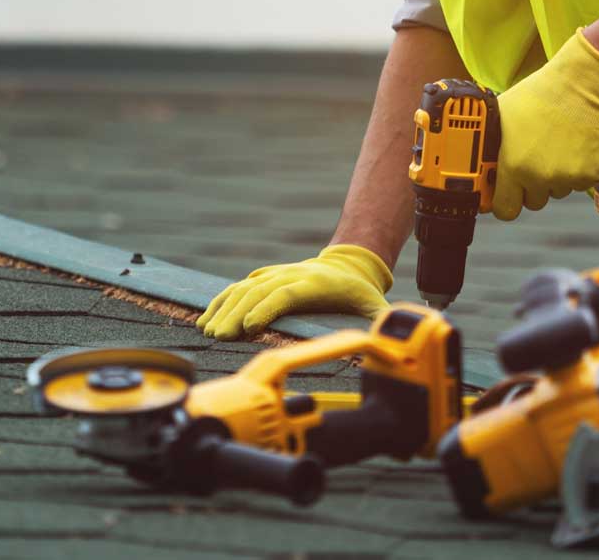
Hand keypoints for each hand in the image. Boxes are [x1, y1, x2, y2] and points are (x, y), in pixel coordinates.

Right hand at [195, 244, 391, 339]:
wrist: (348, 262)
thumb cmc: (358, 290)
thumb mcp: (373, 303)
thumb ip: (381, 319)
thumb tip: (391, 334)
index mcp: (315, 283)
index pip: (286, 294)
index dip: (267, 308)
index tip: (249, 327)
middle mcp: (291, 275)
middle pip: (258, 293)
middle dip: (236, 315)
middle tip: (220, 336)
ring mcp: (275, 275)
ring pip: (243, 289)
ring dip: (224, 309)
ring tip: (208, 330)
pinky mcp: (265, 278)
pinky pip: (238, 287)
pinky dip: (221, 300)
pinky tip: (207, 316)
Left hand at [494, 29, 598, 219]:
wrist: (583, 85)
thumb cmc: (541, 95)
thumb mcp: (502, 116)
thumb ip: (492, 145)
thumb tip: (482, 162)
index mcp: (514, 165)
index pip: (505, 209)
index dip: (505, 201)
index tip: (506, 193)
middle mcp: (541, 177)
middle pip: (534, 201)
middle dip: (532, 186)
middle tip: (535, 160)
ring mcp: (569, 177)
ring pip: (558, 190)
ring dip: (556, 177)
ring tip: (557, 145)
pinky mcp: (593, 174)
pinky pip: (581, 183)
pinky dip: (579, 170)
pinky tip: (575, 145)